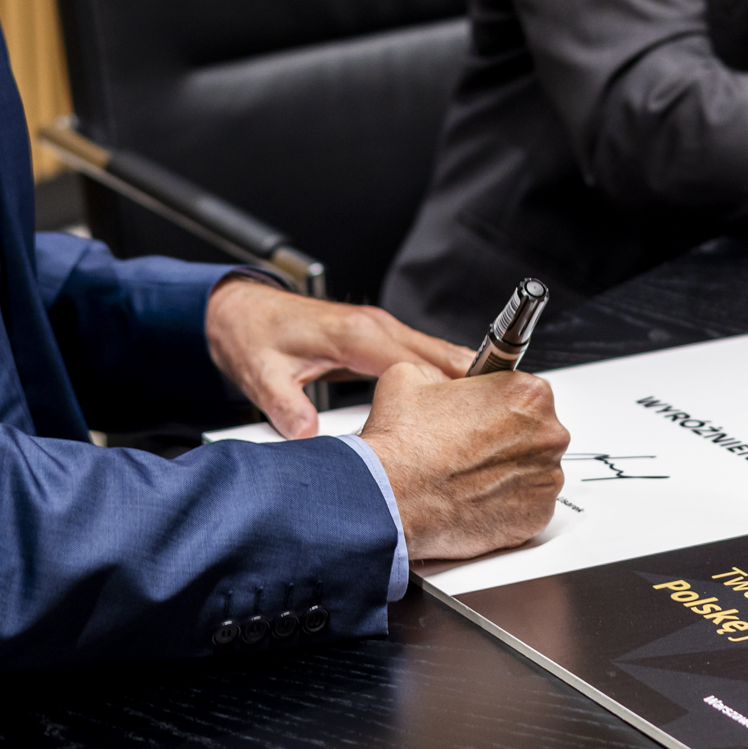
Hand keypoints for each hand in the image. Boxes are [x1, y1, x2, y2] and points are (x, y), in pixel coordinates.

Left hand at [205, 280, 472, 438]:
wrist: (241, 313)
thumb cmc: (253, 337)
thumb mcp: (260, 375)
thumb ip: (284, 404)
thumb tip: (305, 435)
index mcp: (355, 334)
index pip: (417, 363)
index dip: (449, 390)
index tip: (477, 416)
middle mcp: (376, 327)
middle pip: (441, 355)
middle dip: (475, 384)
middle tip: (506, 419)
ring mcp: (382, 330)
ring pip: (439, 355)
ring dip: (467, 381)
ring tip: (495, 417)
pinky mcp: (380, 339)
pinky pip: (425, 358)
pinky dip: (448, 379)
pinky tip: (461, 406)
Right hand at [359, 361, 569, 560]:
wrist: (391, 500)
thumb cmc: (403, 446)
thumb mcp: (413, 374)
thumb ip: (446, 372)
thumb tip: (449, 381)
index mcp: (527, 394)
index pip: (526, 391)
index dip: (499, 403)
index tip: (483, 415)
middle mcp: (547, 436)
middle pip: (535, 431)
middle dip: (506, 437)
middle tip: (470, 447)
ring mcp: (546, 480)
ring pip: (533, 469)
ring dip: (507, 471)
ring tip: (467, 475)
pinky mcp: (537, 517)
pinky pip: (528, 505)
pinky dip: (507, 503)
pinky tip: (474, 497)